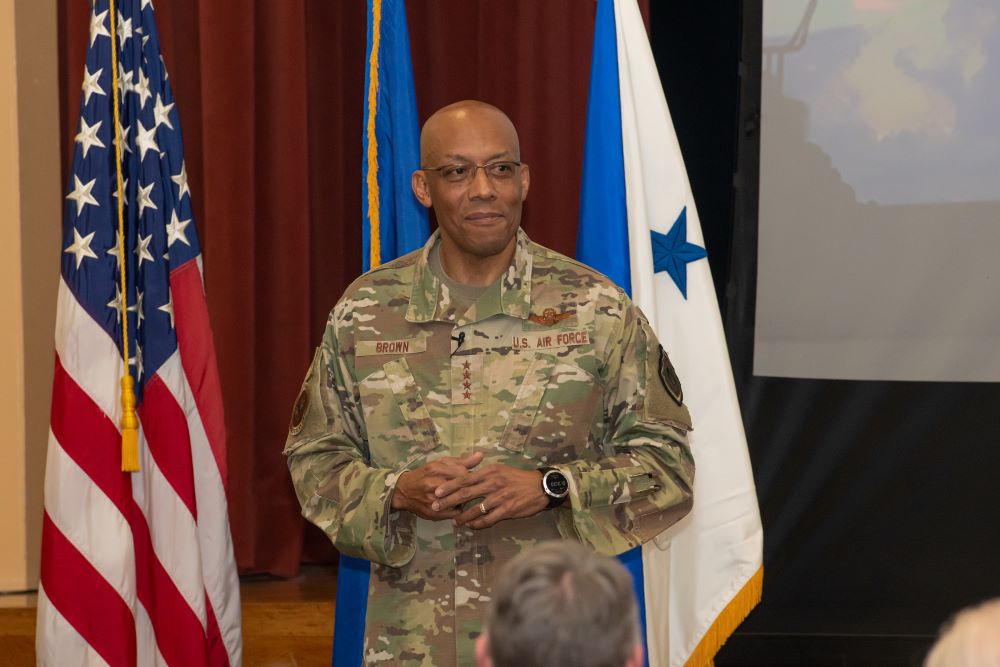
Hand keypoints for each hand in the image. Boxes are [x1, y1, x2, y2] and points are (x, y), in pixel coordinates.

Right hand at [391, 452, 482, 520]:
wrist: (403, 491)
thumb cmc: (425, 475)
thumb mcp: (441, 463)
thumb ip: (462, 461)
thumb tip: (481, 455)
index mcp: (437, 469)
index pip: (463, 474)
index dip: (472, 478)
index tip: (475, 480)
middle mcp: (434, 484)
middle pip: (461, 488)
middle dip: (470, 490)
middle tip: (475, 490)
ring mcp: (433, 499)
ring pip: (459, 502)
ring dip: (466, 501)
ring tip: (469, 498)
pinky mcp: (433, 513)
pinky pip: (454, 513)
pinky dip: (459, 511)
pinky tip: (460, 507)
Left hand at [432, 463, 548, 529]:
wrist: (541, 487)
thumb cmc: (519, 478)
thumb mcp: (501, 470)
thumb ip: (484, 474)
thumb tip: (466, 477)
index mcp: (490, 471)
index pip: (465, 478)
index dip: (449, 486)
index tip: (437, 491)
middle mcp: (493, 483)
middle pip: (465, 493)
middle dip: (448, 501)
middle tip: (435, 507)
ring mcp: (500, 497)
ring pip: (475, 509)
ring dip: (462, 517)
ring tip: (454, 521)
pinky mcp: (507, 510)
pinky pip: (488, 519)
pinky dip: (478, 524)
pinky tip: (471, 526)